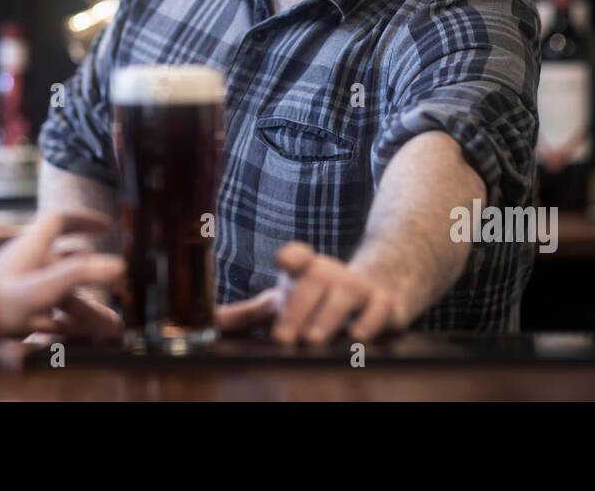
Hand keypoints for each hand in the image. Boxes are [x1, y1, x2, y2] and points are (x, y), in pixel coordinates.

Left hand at [0, 210, 124, 340]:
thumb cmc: (3, 298)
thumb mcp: (48, 284)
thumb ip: (83, 273)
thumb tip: (120, 266)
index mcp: (32, 246)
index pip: (59, 221)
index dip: (84, 219)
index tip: (105, 225)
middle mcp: (27, 264)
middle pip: (67, 265)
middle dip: (95, 278)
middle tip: (118, 286)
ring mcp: (20, 288)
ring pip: (61, 296)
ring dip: (86, 309)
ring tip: (112, 327)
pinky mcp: (14, 312)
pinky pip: (46, 316)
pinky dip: (65, 323)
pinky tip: (80, 336)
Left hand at [218, 242, 409, 344]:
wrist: (376, 291)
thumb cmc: (318, 299)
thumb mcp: (283, 302)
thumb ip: (249, 314)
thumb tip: (210, 323)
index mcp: (304, 270)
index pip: (297, 256)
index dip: (292, 257)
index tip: (284, 263)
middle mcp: (331, 273)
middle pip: (316, 282)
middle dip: (299, 309)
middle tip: (284, 338)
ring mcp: (359, 286)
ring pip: (344, 296)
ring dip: (329, 318)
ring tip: (314, 339)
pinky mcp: (383, 304)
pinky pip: (378, 309)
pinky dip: (370, 322)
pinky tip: (358, 337)